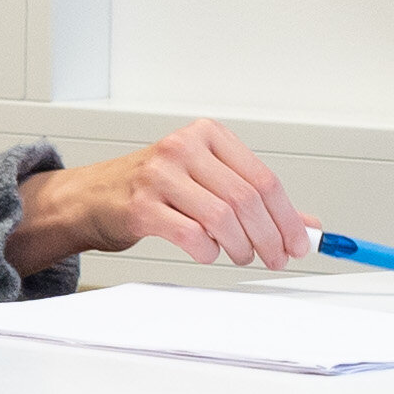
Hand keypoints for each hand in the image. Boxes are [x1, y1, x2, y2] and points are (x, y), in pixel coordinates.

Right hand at [20, 118, 309, 270]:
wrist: (90, 197)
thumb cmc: (150, 187)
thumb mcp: (205, 180)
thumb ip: (252, 197)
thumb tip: (303, 224)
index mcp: (206, 135)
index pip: (263, 178)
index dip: (287, 216)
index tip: (299, 242)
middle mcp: (184, 148)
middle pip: (246, 199)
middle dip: (270, 237)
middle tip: (276, 258)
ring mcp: (160, 175)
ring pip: (223, 217)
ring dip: (241, 246)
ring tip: (242, 256)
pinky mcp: (141, 205)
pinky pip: (191, 235)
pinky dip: (208, 251)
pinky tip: (208, 253)